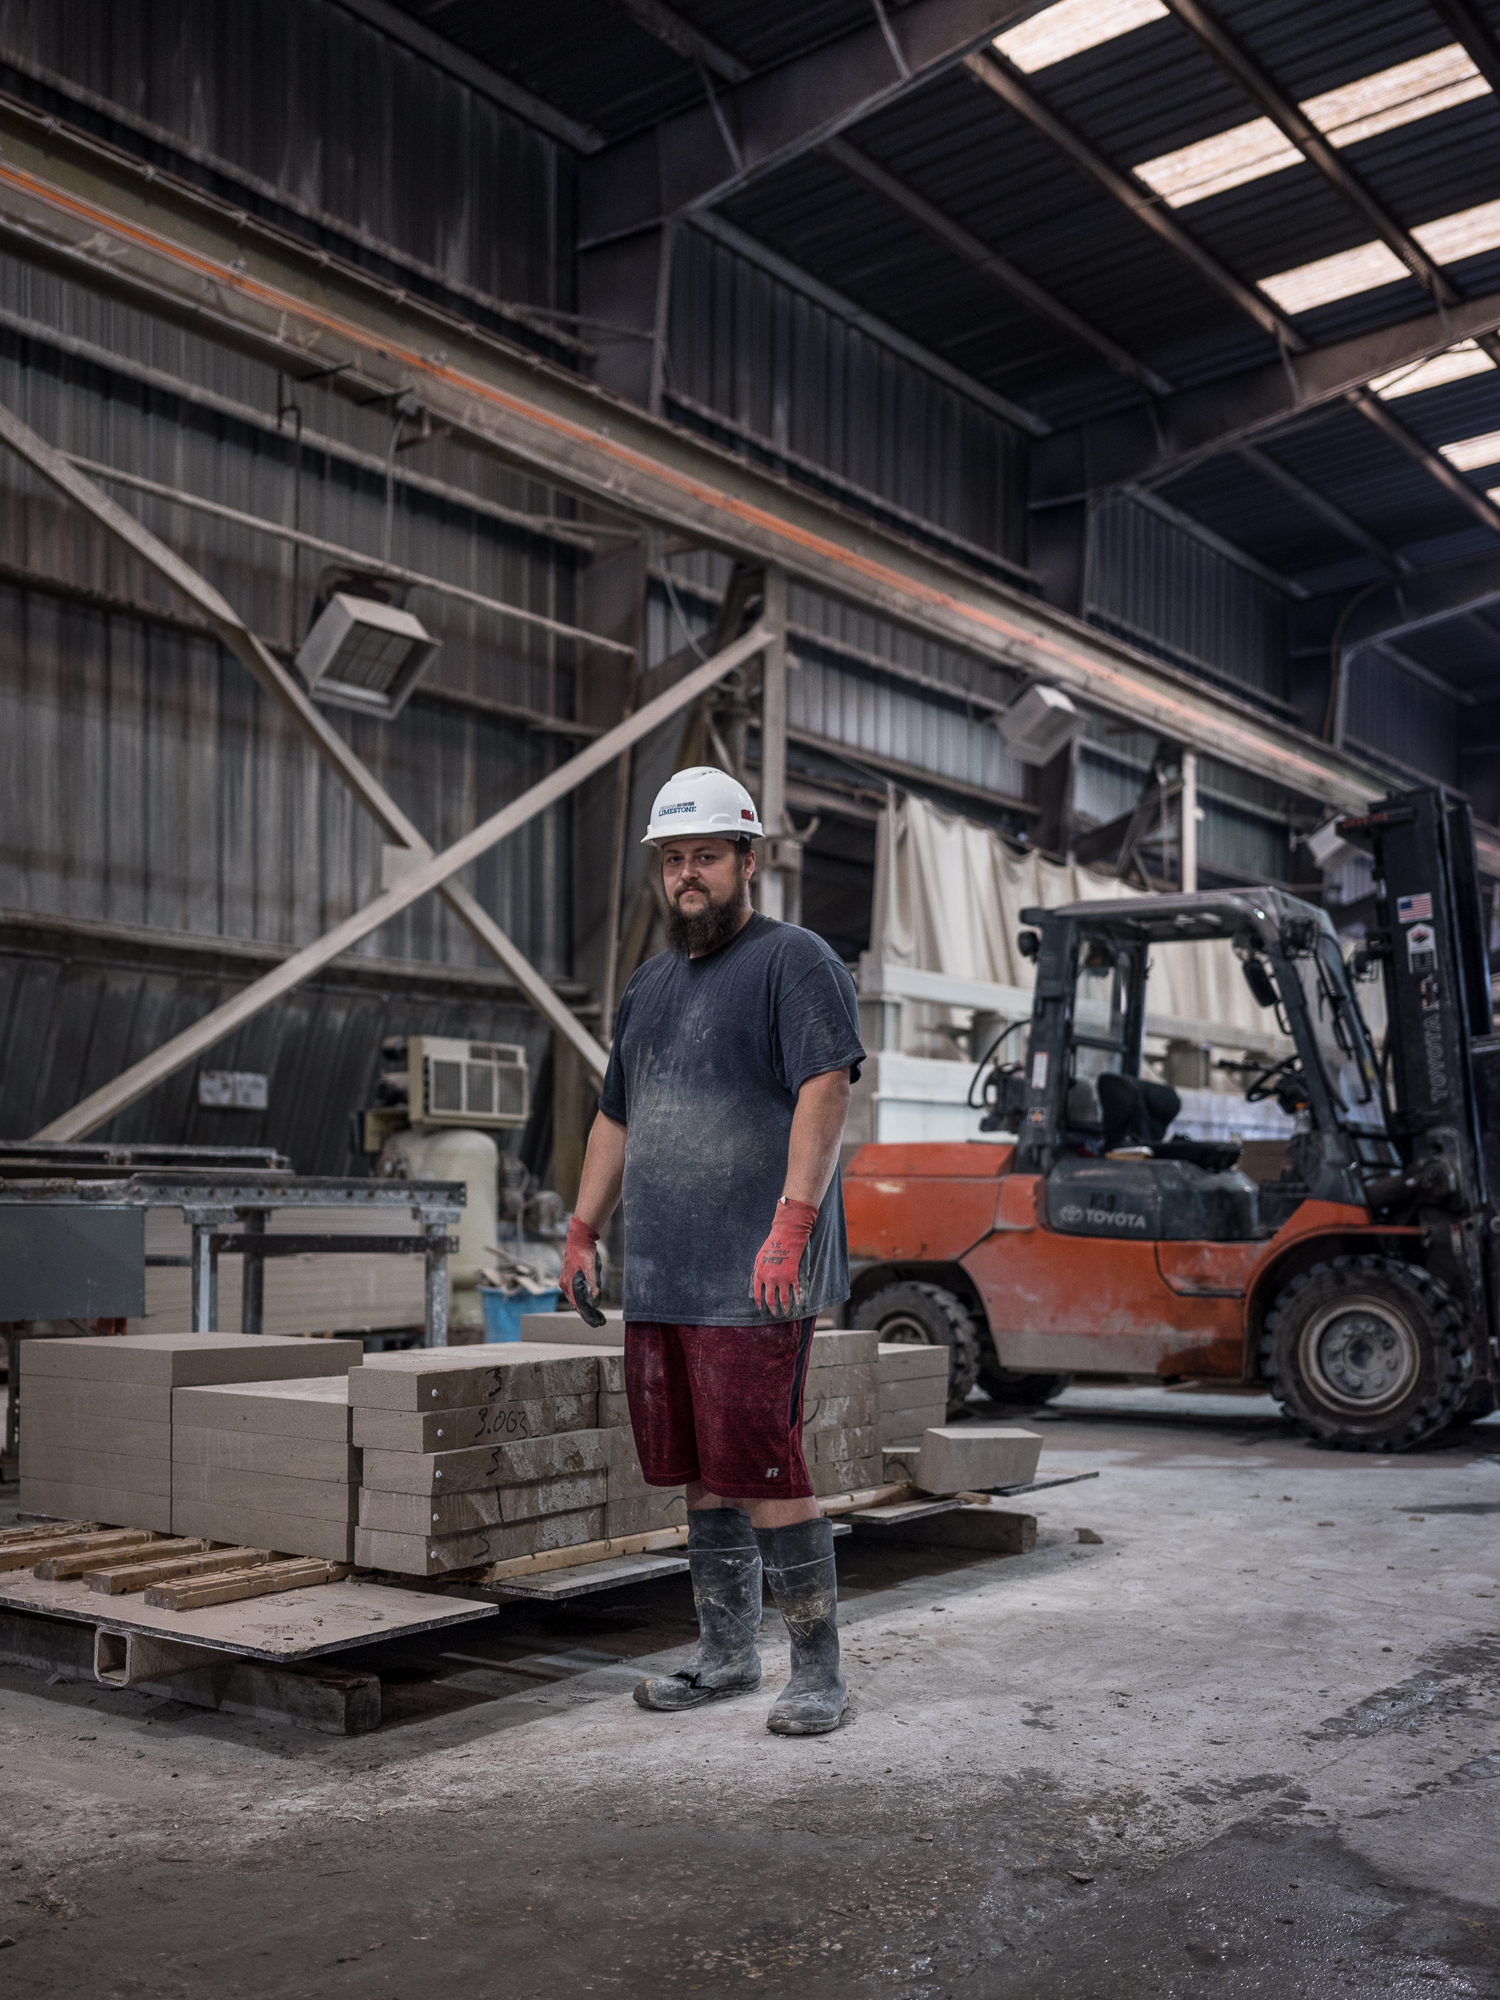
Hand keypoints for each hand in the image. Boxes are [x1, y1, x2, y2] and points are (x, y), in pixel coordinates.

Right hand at [559, 1214, 600, 1316]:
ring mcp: (566, 1282)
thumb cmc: (586, 1254)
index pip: (579, 1306)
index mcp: (570, 1284)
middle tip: (601, 1322)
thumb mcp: (592, 1270)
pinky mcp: (569, 1278)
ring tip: (598, 1316)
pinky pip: (575, 1294)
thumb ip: (593, 1286)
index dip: (589, 1316)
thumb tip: (595, 1303)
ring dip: (587, 1308)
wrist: (579, 1239)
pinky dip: (583, 1300)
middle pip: (577, 1305)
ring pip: (576, 1300)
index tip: (598, 1324)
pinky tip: (591, 1303)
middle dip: (589, 1314)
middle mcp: (565, 1285)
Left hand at [751, 1197, 817, 1316]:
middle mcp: (770, 1279)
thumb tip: (753, 1282)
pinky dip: (798, 1300)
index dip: (760, 1304)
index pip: (757, 1294)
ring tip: (787, 1314)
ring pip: (784, 1299)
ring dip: (785, 1308)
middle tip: (775, 1315)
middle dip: (772, 1310)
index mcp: (759, 1275)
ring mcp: (782, 1279)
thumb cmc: (771, 1245)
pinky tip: (799, 1306)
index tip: (762, 1310)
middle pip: (770, 1300)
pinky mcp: (793, 1276)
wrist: (786, 1237)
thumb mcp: (758, 1258)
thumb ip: (756, 1272)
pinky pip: (796, 1292)